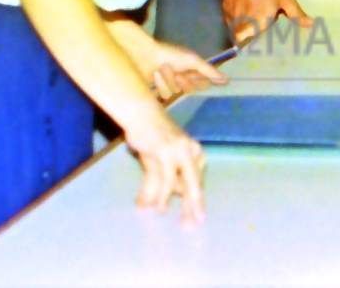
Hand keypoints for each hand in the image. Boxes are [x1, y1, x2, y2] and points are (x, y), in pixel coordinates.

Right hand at [122, 108, 206, 224]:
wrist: (142, 114)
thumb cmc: (152, 137)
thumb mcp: (157, 162)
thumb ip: (157, 183)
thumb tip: (148, 205)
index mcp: (196, 154)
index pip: (198, 182)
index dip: (196, 202)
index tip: (197, 219)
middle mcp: (191, 152)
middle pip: (194, 185)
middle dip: (193, 206)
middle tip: (192, 224)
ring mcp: (179, 151)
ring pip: (180, 183)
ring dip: (171, 201)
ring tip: (165, 214)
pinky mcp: (165, 151)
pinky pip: (164, 178)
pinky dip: (160, 194)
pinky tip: (155, 205)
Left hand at [134, 39, 227, 102]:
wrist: (146, 55)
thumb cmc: (171, 55)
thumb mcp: (193, 60)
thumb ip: (209, 71)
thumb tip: (227, 79)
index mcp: (191, 69)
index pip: (203, 81)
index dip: (201, 81)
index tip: (197, 79)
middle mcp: (182, 77)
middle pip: (190, 88)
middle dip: (184, 81)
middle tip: (178, 74)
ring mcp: (170, 84)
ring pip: (176, 92)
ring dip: (169, 80)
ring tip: (163, 69)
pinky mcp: (159, 90)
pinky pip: (164, 95)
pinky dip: (160, 84)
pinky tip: (155, 75)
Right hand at [221, 0, 311, 43]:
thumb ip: (296, 14)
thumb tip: (311, 25)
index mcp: (257, 22)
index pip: (246, 42)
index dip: (250, 45)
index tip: (257, 44)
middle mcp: (241, 21)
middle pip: (238, 38)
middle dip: (245, 38)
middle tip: (255, 33)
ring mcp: (231, 13)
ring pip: (232, 29)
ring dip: (239, 29)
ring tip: (250, 23)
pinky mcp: (224, 5)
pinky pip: (228, 19)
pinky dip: (235, 19)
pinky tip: (244, 12)